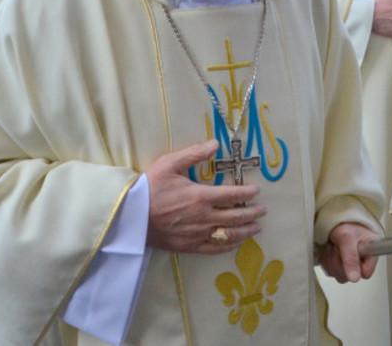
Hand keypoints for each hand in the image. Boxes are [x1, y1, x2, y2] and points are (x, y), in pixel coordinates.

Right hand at [144, 140, 266, 253]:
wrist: (129, 216)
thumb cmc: (149, 187)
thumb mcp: (169, 164)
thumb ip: (194, 153)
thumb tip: (215, 143)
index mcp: (200, 196)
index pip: (233, 194)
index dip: (248, 193)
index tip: (257, 191)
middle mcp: (203, 217)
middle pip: (236, 216)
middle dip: (253, 213)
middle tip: (263, 210)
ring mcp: (197, 234)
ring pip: (229, 234)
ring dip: (246, 230)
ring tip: (257, 227)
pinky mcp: (189, 246)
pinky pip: (214, 248)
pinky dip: (228, 246)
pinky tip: (236, 243)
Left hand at [319, 222, 378, 282]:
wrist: (334, 221)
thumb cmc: (344, 224)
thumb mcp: (347, 239)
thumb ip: (351, 258)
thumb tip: (355, 278)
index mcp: (371, 252)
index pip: (366, 273)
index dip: (355, 267)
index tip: (348, 255)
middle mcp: (362, 260)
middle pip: (349, 277)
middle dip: (339, 262)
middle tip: (338, 248)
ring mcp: (350, 264)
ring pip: (338, 275)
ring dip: (331, 260)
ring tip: (333, 246)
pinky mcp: (339, 265)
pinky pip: (330, 271)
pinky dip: (326, 260)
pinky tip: (329, 250)